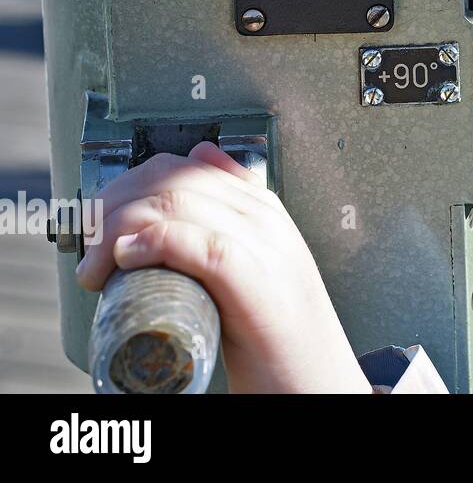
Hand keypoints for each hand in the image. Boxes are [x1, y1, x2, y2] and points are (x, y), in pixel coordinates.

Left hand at [76, 141, 372, 392]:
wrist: (314, 377)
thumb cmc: (278, 331)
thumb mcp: (257, 264)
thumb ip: (230, 223)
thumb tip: (196, 165)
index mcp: (262, 208)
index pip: (185, 165)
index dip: (129, 185)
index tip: (102, 222)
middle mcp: (263, 217)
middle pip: (173, 180)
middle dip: (113, 206)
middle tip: (90, 248)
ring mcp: (262, 244)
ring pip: (176, 204)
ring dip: (116, 230)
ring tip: (96, 269)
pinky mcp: (254, 279)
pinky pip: (196, 243)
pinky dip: (153, 242)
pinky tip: (127, 259)